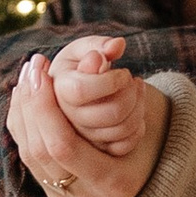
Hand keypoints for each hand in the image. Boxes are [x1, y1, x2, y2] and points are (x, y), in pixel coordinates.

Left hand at [8, 48, 165, 196]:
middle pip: (42, 151)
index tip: (40, 69)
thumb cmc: (149, 130)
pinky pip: (30, 160)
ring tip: (25, 78)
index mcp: (115, 182)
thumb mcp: (136, 106)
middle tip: (30, 68)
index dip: (45, 106)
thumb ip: (114, 81)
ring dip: (23, 113)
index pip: (63, 145)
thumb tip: (100, 53)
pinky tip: (23, 99)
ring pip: (30, 156)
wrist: (154, 170)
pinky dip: (23, 127)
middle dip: (31, 106)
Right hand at [48, 32, 149, 158]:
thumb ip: (98, 45)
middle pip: (111, 112)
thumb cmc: (81, 65)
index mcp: (57, 91)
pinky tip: (136, 109)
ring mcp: (82, 139)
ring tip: (136, 88)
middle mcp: (65, 119)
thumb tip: (116, 46)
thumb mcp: (84, 49)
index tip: (123, 72)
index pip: (82, 90)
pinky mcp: (97, 151)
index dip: (111, 80)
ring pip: (123, 129)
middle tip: (131, 80)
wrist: (76, 90)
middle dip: (130, 94)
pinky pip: (125, 145)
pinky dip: (138, 126)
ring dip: (139, 105)